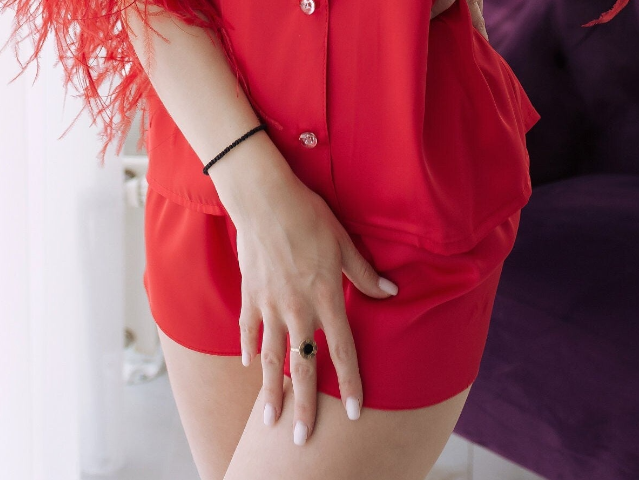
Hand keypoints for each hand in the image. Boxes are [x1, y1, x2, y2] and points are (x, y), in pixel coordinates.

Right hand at [233, 167, 398, 444]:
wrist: (264, 199)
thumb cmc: (309, 215)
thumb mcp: (344, 242)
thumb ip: (365, 273)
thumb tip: (391, 291)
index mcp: (325, 297)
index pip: (342, 350)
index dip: (351, 382)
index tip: (356, 412)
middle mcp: (297, 310)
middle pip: (303, 367)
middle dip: (305, 406)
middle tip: (303, 440)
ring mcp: (270, 305)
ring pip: (271, 358)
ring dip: (272, 392)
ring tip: (270, 422)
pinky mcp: (250, 296)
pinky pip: (248, 330)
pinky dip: (248, 349)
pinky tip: (249, 366)